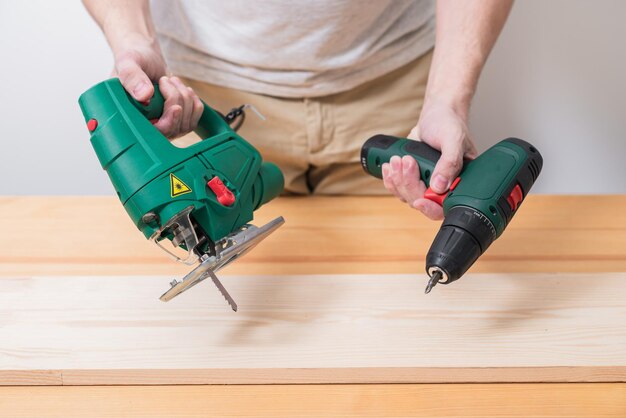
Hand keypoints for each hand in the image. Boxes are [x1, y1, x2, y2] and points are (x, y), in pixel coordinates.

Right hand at [113, 40, 202, 138]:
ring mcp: (164, 127)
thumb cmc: (133, 60)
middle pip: (173, 129)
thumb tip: (144, 96)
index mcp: (130, 118)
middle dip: (176, 101)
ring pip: (186, 124)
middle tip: (166, 80)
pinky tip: (182, 88)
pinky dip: (193, 101)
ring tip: (171, 81)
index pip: (152, 134)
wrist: (145, 57)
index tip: (176, 108)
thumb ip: (132, 77)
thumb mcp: (128, 63)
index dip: (167, 124)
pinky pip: (194, 119)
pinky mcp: (177, 122)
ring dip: (184, 98)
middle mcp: (147, 127)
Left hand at [382, 99, 477, 219]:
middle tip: (408, 162)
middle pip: (421, 201)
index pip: (445, 207)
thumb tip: (439, 186)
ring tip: (398, 159)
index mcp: (460, 182)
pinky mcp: (412, 177)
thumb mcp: (453, 139)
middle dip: (409, 183)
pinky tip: (390, 167)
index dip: (431, 208)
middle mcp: (443, 186)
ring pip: (407, 195)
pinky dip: (391, 179)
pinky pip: (398, 187)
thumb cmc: (450, 124)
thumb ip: (449, 162)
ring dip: (398, 180)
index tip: (420, 200)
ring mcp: (426, 183)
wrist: (437, 114)